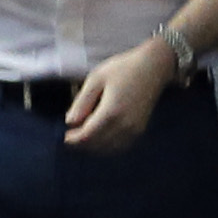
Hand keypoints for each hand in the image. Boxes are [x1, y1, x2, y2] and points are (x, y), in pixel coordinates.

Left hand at [64, 33, 181, 151]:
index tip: (64, 137)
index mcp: (112, 113)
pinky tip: (100, 137)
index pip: (88, 136)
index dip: (73, 140)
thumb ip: (81, 103)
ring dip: (94, 147)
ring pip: (109, 149)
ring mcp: (135, 130)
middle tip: (72, 135)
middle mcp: (125, 126)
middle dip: (82, 144)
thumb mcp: (95, 79)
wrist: (153, 68)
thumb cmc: (122, 69)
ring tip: (84, 135)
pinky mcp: (140, 130)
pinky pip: (121, 146)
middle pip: (98, 146)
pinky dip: (108, 146)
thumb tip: (70, 122)